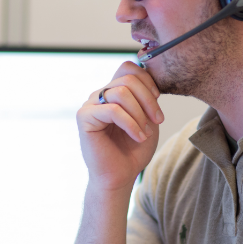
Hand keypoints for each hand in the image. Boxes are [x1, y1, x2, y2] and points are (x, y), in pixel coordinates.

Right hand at [77, 61, 163, 192]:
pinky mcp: (84, 117)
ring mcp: (91, 104)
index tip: (157, 102)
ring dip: (140, 113)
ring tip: (145, 132)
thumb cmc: (133, 150)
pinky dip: (131, 123)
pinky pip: (112, 110)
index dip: (147, 80)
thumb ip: (146, 97)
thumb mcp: (147, 118)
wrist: (120, 176)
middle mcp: (100, 94)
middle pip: (128, 78)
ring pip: (121, 91)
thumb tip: (149, 76)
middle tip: (158, 120)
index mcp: (114, 91)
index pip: (128, 68)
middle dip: (148, 99)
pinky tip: (138, 136)